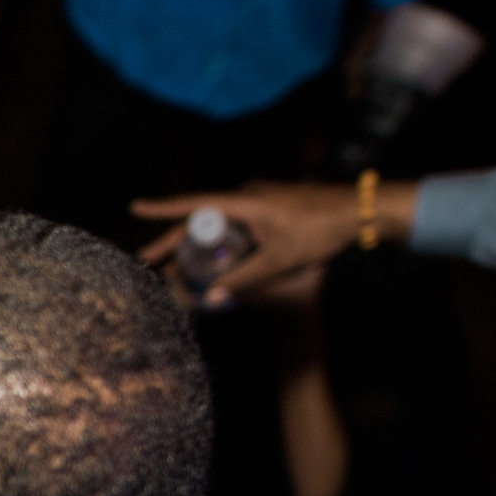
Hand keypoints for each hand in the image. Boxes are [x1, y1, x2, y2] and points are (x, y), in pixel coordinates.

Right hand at [132, 180, 417, 308]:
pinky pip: (237, 224)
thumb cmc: (321, 231)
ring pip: (219, 223)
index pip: (194, 205)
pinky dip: (222, 242)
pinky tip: (222, 260)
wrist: (360, 210)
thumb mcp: (280, 261)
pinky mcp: (271, 207)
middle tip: (149, 260)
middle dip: (174, 241)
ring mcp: (259, 200)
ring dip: (200, 245)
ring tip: (181, 269)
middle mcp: (247, 196)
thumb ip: (244, 279)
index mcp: (244, 203)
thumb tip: (211, 299)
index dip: (162, 209)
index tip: (135, 207)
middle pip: (201, 219)